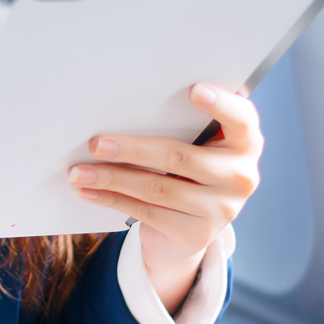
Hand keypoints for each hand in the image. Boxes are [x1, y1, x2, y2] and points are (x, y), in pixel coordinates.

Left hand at [68, 84, 262, 313]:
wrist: (192, 229)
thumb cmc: (189, 170)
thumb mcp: (197, 147)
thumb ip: (181, 127)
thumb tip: (122, 110)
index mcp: (245, 144)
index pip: (241, 119)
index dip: (220, 104)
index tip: (193, 89)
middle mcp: (240, 177)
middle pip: (180, 157)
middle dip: (131, 150)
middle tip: (95, 143)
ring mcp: (220, 210)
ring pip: (156, 189)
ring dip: (111, 179)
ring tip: (78, 172)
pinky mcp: (195, 234)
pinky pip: (145, 212)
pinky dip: (112, 199)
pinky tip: (88, 191)